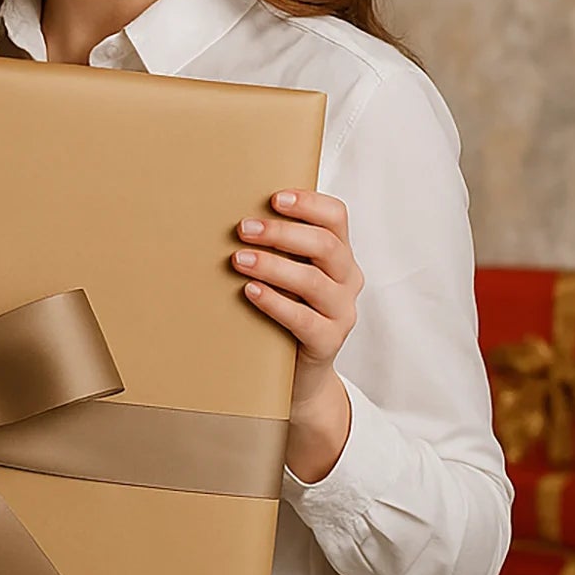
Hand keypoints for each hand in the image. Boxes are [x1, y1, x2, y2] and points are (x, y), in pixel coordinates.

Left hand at [232, 189, 363, 482]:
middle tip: (243, 229)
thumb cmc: (283, 310)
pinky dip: (275, 302)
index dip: (309, 203)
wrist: (297, 376)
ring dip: (273, 265)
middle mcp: (347, 279)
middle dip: (281, 233)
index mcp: (338, 254)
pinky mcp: (329, 342)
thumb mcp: (283, 274)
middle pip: (325, 244)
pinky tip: (250, 292)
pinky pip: (305, 320)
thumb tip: (228, 215)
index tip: (273, 198)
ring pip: (314, 280)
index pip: (336, 217)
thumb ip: (272, 248)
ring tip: (238, 259)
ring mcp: (341, 312)